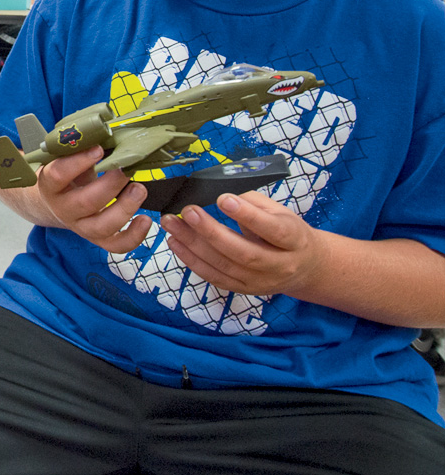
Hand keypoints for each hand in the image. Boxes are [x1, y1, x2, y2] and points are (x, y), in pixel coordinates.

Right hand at [35, 146, 150, 252]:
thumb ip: (79, 149)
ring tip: (139, 189)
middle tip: (125, 169)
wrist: (51, 203)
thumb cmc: (64, 174)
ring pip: (101, 227)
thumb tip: (106, 132)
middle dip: (109, 185)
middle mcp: (63, 209)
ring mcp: (80, 226)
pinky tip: (145, 220)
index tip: (99, 148)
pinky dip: (134, 237)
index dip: (78, 162)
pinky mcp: (96, 238)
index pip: (58, 175)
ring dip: (124, 208)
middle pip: (85, 203)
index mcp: (50, 185)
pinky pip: (115, 245)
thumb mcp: (63, 159)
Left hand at [160, 191, 325, 296]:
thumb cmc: (287, 232)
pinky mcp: (244, 289)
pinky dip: (191, 260)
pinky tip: (175, 242)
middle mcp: (279, 266)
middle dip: (211, 231)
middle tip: (187, 211)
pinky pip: (214, 277)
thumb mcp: (280, 211)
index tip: (222, 198)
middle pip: (243, 252)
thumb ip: (252, 201)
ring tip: (172, 223)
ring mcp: (260, 282)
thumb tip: (218, 188)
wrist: (305, 267)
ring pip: (224, 266)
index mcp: (294, 240)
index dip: (247, 215)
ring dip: (192, 244)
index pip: (271, 229)